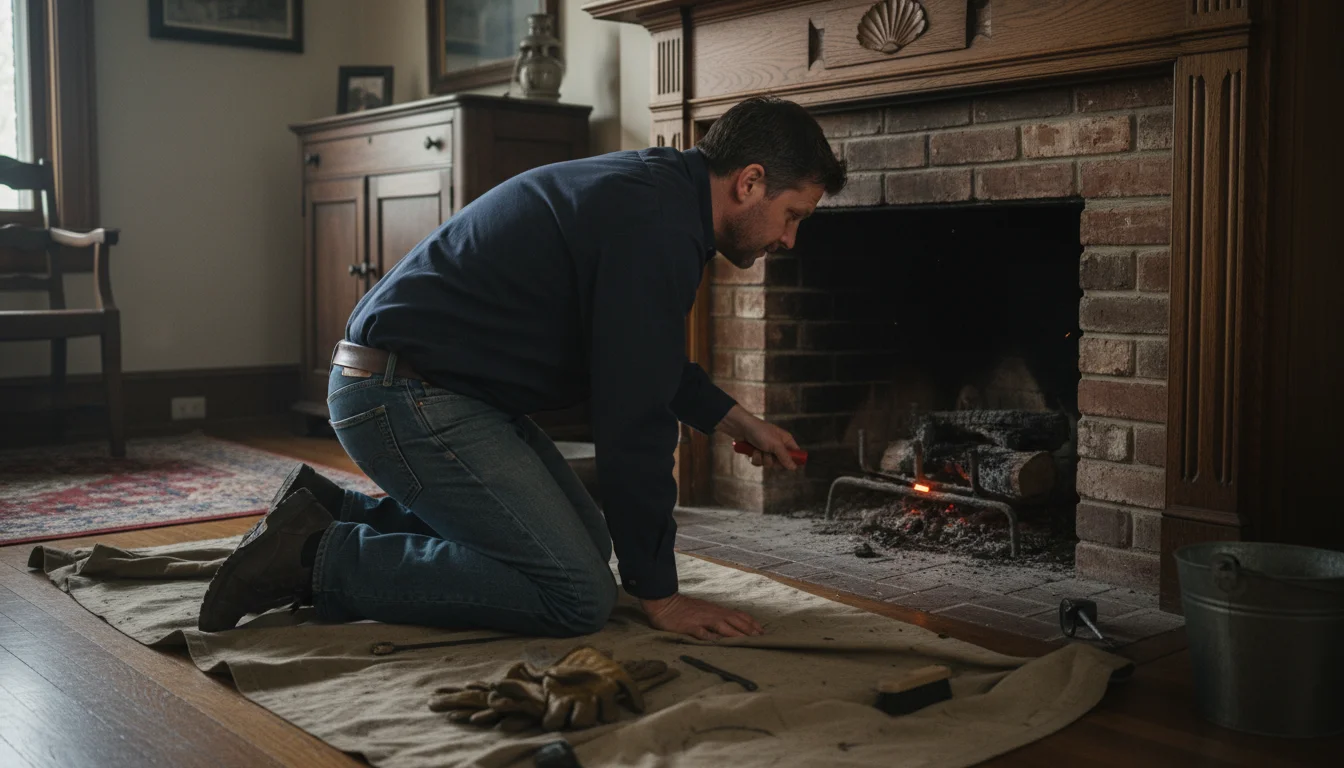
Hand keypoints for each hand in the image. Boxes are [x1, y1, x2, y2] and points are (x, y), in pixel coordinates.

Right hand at [640, 593, 764, 640]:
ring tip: (746, 641)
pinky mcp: (689, 626)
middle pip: (734, 620)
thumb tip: (732, 626)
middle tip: (761, 638)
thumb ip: (717, 618)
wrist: (665, 603)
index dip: (751, 623)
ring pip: (722, 625)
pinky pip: (701, 632)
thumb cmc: (685, 609)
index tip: (762, 631)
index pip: (738, 615)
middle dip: (749, 630)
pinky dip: (711, 637)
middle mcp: (712, 614)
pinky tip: (718, 643)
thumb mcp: (704, 610)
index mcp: (716, 611)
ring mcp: (701, 620)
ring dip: (735, 633)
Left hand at [717, 404, 803, 470]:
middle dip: (773, 460)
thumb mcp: (775, 444)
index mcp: (785, 440)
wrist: (740, 427)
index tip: (788, 466)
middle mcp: (777, 446)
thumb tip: (794, 468)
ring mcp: (766, 450)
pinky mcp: (757, 453)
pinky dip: (754, 457)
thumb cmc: (760, 432)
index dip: (793, 460)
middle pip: (781, 462)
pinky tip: (752, 450)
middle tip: (769, 453)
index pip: (795, 453)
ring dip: (762, 458)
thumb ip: (785, 457)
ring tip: (758, 448)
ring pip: (768, 464)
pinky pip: (759, 463)